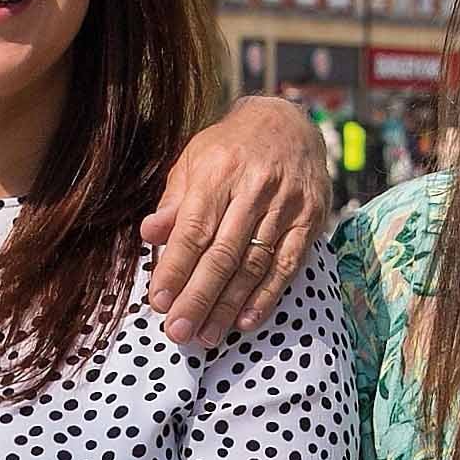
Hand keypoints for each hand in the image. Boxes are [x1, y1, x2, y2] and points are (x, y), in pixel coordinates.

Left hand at [140, 95, 328, 342]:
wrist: (289, 123)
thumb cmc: (230, 148)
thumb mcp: (195, 161)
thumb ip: (174, 202)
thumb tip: (149, 234)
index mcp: (220, 171)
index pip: (194, 229)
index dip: (175, 268)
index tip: (159, 302)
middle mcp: (255, 187)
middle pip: (223, 253)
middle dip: (198, 297)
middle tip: (178, 333)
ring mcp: (287, 204)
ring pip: (254, 264)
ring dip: (228, 305)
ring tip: (206, 336)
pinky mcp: (311, 218)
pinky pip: (287, 265)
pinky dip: (266, 296)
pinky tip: (245, 321)